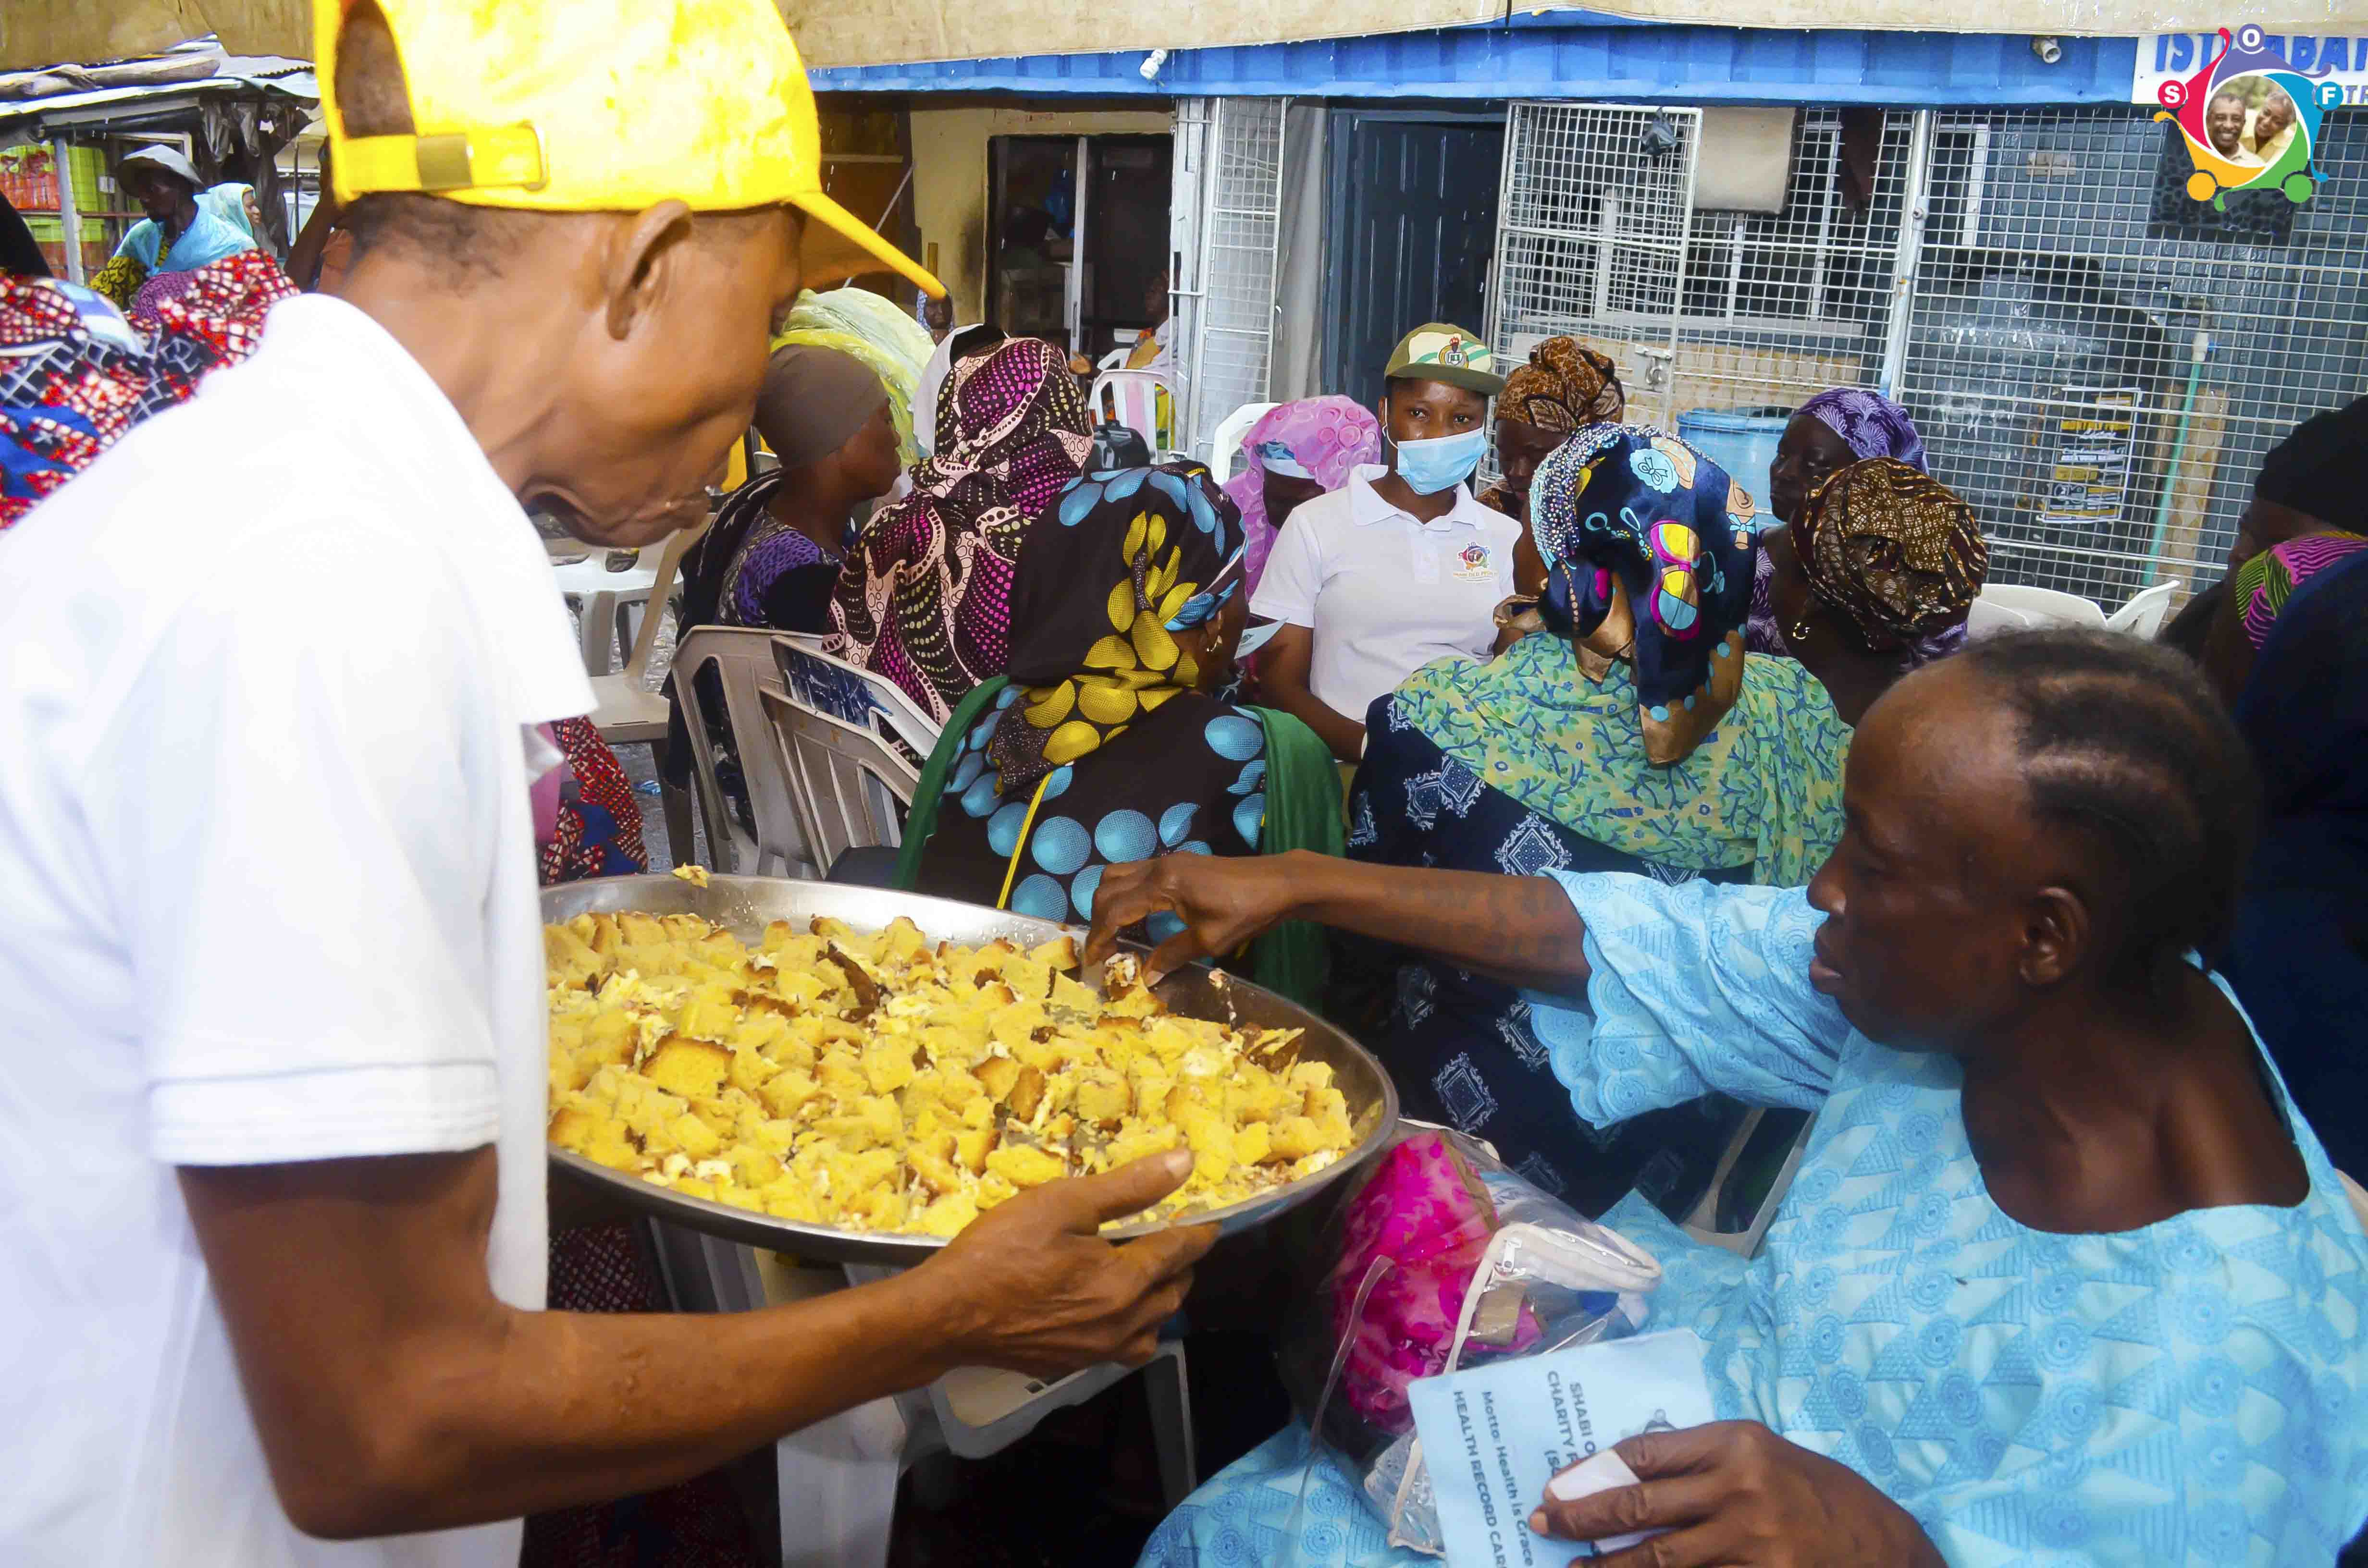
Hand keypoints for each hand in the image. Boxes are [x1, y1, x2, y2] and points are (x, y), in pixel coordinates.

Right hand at [915, 1149, 1215, 1378]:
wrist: (946, 1315)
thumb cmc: (1001, 1250)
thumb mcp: (1063, 1203)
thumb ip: (1128, 1187)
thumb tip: (1184, 1164)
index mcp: (1124, 1282)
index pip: (1179, 1251)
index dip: (1198, 1231)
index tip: (1210, 1219)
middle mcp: (1121, 1324)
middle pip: (1173, 1293)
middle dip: (1181, 1266)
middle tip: (1172, 1240)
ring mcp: (1097, 1351)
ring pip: (1152, 1329)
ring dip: (1159, 1301)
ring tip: (1146, 1275)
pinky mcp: (1071, 1365)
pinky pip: (1122, 1349)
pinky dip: (1131, 1328)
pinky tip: (1110, 1309)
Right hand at [1082, 852, 1303, 982]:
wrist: (1279, 883)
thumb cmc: (1247, 911)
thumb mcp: (1209, 940)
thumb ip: (1172, 955)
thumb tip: (1145, 978)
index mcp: (1163, 884)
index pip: (1116, 909)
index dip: (1100, 937)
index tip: (1094, 961)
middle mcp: (1158, 866)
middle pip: (1108, 887)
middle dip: (1098, 919)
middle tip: (1103, 949)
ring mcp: (1167, 861)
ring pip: (1118, 875)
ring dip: (1109, 902)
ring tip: (1114, 932)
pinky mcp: (1177, 863)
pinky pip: (1136, 874)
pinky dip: (1125, 894)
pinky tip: (1136, 917)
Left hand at [1530, 1421, 1944, 1567]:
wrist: (1886, 1548)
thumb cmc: (1817, 1494)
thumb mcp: (1762, 1457)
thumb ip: (1700, 1464)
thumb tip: (1623, 1477)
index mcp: (1736, 1444)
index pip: (1646, 1453)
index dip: (1595, 1469)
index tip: (1558, 1482)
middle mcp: (1740, 1488)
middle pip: (1641, 1503)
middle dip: (1583, 1515)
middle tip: (1544, 1521)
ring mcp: (1750, 1542)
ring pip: (1658, 1557)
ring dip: (1607, 1563)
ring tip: (1571, 1565)